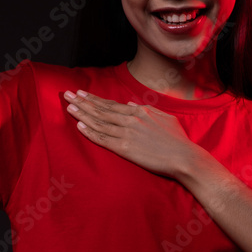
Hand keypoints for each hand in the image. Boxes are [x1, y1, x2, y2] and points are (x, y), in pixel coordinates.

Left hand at [62, 90, 197, 178]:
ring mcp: (126, 133)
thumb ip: (146, 109)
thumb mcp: (164, 117)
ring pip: (99, 122)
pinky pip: (103, 139)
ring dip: (82, 114)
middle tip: (66, 95)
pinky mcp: (125, 148)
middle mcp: (130, 119)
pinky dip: (90, 132)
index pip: (111, 104)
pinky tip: (79, 127)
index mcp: (139, 111)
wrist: (184, 157)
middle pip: (101, 110)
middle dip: (82, 102)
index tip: (81, 94)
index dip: (94, 99)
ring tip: (69, 108)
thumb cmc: (178, 140)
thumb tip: (132, 104)